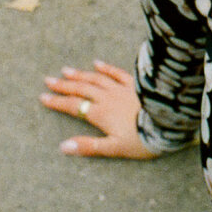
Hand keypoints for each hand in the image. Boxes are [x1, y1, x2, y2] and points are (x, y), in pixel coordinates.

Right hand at [41, 60, 158, 158]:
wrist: (168, 124)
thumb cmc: (142, 140)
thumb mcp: (114, 148)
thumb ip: (89, 146)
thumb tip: (63, 146)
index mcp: (101, 114)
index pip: (74, 106)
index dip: (58, 102)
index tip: (43, 97)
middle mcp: (108, 98)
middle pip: (82, 89)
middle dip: (64, 85)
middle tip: (48, 80)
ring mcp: (122, 89)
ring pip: (96, 79)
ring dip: (80, 75)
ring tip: (66, 70)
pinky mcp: (135, 85)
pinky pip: (117, 73)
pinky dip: (106, 68)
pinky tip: (97, 63)